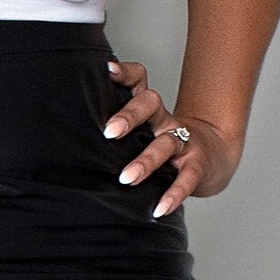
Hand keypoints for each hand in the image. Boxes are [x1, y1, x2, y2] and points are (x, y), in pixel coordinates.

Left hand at [105, 61, 241, 220]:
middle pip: (150, 105)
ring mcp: (183, 141)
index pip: (139, 81)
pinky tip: (159, 209)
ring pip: (164, 144)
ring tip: (126, 179)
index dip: (125, 73)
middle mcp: (164, 120)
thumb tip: (66, 137)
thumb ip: (115, 130)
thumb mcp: (142, 129)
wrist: (213, 157)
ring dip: (145, 161)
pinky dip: (173, 194)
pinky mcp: (197, 165)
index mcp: (149, 109)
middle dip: (129, 116)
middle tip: (109, 132)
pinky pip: (186, 179)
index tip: (107, 70)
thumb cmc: (163, 145)